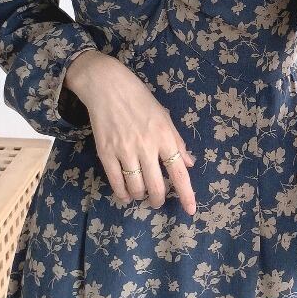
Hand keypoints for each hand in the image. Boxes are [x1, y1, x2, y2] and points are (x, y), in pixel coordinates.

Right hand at [65, 50, 196, 214]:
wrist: (108, 87)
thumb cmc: (141, 100)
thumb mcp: (165, 118)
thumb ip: (177, 142)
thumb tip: (189, 164)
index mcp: (165, 137)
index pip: (179, 172)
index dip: (186, 194)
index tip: (191, 210)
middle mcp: (147, 147)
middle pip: (157, 186)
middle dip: (158, 200)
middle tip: (157, 201)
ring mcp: (125, 151)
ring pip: (136, 187)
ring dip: (141, 196)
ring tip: (142, 194)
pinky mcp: (106, 153)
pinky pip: (115, 181)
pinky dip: (122, 193)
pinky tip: (126, 195)